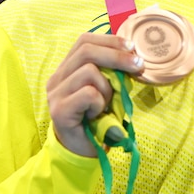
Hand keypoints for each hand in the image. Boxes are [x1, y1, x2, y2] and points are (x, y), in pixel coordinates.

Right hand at [46, 33, 143, 156]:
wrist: (82, 152)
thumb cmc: (96, 120)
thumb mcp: (106, 91)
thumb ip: (112, 73)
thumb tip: (133, 56)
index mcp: (66, 69)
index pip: (84, 41)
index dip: (110, 40)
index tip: (132, 48)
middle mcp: (57, 78)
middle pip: (86, 50)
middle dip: (117, 56)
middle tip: (138, 65)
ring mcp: (55, 93)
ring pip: (89, 72)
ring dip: (108, 87)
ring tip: (107, 104)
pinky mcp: (59, 110)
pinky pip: (89, 94)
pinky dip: (100, 103)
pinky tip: (97, 114)